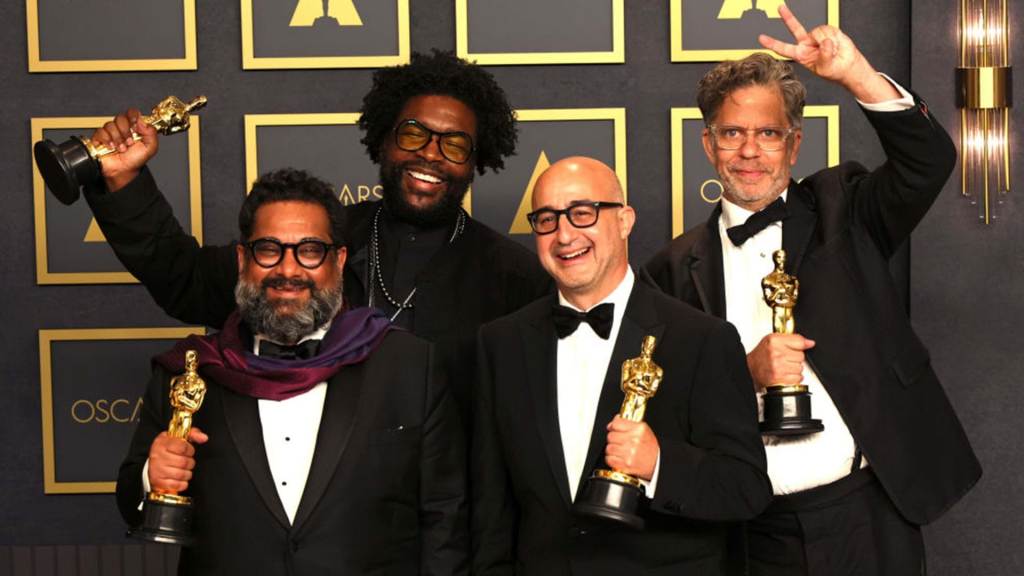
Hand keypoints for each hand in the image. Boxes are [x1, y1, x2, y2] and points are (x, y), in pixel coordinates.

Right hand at [89, 109, 158, 191]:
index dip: (133, 115)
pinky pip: (100, 132)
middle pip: (120, 117)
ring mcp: (110, 132)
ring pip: (110, 125)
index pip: (132, 112)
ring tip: (121, 148)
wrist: (124, 171)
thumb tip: (143, 121)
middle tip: (129, 142)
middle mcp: (121, 128)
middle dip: (125, 131)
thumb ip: (151, 133)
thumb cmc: (135, 160)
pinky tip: (112, 147)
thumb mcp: (150, 147)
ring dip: (118, 139)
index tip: (135, 124)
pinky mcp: (99, 138)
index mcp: (134, 127)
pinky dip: (107, 140)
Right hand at [147, 427, 207, 493]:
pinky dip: (182, 483)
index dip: (189, 450)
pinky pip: (176, 485)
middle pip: (184, 462)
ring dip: (187, 473)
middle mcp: (158, 456)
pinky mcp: (158, 481)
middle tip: (186, 461)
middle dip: (190, 462)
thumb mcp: (179, 437)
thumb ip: (193, 434)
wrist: (153, 462)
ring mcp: (157, 469)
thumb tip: (204, 438)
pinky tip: (180, 479)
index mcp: (163, 443)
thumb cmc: (169, 449)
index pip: (183, 447)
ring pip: (181, 474)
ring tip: (183, 470)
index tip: (188, 451)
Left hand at [604, 416, 658, 480]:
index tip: (613, 428)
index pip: (616, 423)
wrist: (657, 463)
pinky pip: (609, 459)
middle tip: (618, 441)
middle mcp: (634, 440)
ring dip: (612, 449)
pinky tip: (618, 457)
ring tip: (619, 450)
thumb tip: (612, 423)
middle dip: (613, 438)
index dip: (613, 426)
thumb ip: (628, 423)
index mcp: (639, 429)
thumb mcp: (644, 430)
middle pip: (610, 436)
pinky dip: (611, 459)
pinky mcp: (626, 464)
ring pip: (609, 448)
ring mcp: (630, 453)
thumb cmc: (650, 446)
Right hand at [746, 332, 814, 391]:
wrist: (750, 368)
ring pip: (800, 368)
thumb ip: (793, 339)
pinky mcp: (780, 379)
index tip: (798, 348)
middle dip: (795, 358)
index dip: (800, 345)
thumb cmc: (761, 355)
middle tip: (784, 358)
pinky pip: (798, 378)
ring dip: (794, 368)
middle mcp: (776, 354)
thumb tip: (810, 343)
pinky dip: (793, 378)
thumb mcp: (773, 340)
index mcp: (774, 341)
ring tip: (784, 366)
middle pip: (801, 356)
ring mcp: (778, 367)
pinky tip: (785, 374)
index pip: (799, 341)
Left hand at [757, 5, 898, 101]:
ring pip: (817, 31)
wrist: (848, 65)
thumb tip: (825, 41)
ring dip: (826, 40)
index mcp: (801, 55)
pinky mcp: (828, 31)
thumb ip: (824, 54)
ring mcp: (817, 36)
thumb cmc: (834, 70)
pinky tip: (836, 43)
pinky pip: (828, 29)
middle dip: (788, 17)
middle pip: (795, 28)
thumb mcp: (825, 67)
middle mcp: (807, 43)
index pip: (784, 49)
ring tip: (832, 49)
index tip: (761, 38)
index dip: (772, 43)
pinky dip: (834, 37)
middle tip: (780, 8)